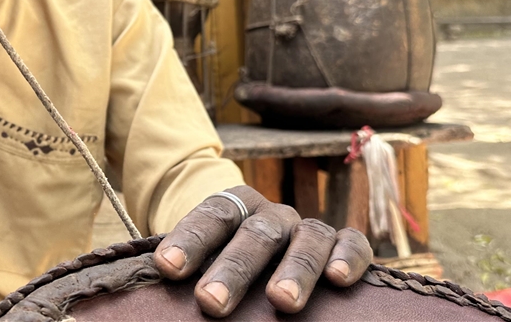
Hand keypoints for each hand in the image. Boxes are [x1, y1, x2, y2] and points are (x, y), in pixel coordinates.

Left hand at [153, 185, 371, 317]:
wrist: (272, 250)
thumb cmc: (229, 266)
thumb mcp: (207, 262)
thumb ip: (191, 271)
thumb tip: (158, 293)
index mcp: (235, 209)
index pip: (212, 217)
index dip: (190, 241)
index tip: (167, 268)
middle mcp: (273, 215)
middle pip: (254, 234)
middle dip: (233, 268)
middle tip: (211, 302)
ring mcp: (308, 228)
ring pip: (307, 239)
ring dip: (294, 269)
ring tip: (281, 301)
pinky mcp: (344, 243)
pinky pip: (351, 243)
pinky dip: (347, 257)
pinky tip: (338, 279)